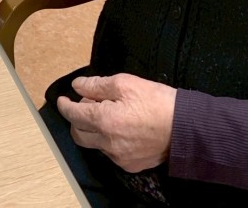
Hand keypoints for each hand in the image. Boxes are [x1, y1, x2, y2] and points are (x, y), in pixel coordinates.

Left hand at [56, 74, 175, 172]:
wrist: (185, 127)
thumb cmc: (156, 100)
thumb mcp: (125, 83)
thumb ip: (97, 85)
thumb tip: (78, 86)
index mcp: (104, 120)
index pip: (74, 114)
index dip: (65, 105)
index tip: (62, 99)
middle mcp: (107, 143)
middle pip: (78, 134)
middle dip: (76, 119)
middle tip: (87, 104)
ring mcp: (118, 157)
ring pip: (94, 144)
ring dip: (93, 129)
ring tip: (107, 113)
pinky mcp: (130, 164)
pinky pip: (110, 152)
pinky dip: (108, 139)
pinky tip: (120, 127)